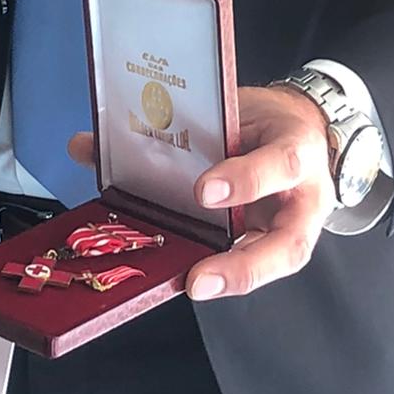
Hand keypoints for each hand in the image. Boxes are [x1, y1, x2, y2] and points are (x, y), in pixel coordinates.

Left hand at [66, 82, 334, 301]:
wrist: (304, 130)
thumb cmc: (268, 123)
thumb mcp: (236, 107)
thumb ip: (176, 122)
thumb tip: (88, 145)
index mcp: (295, 150)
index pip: (281, 163)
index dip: (244, 180)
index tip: (204, 192)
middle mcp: (302, 199)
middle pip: (289, 245)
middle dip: (243, 266)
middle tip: (197, 279)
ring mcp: (294, 229)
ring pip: (276, 264)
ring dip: (231, 278)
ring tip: (191, 286)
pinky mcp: (277, 247)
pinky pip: (252, 264)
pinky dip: (219, 271)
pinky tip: (183, 276)